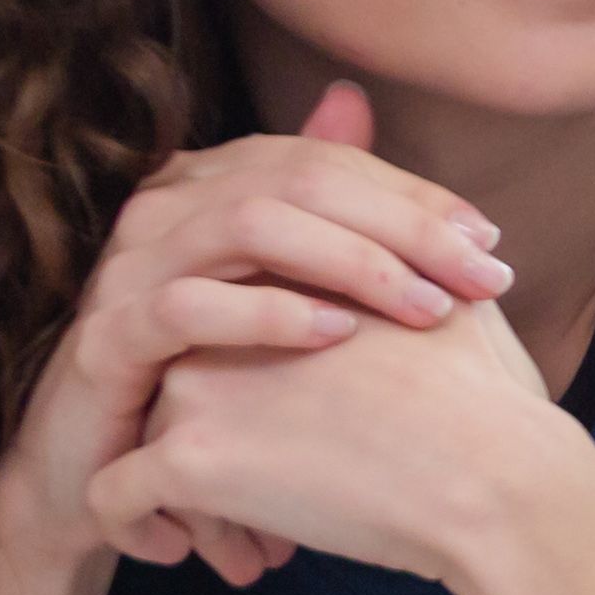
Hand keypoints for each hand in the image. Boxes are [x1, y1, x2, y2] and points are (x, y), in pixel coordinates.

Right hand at [0, 81, 512, 592]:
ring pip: (247, 226)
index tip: (490, 245)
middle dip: (404, 227)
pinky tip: (338, 337)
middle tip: (486, 280)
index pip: (325, 162)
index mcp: (211, 190)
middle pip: (298, 181)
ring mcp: (127, 269)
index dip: (413, 196)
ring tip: (430, 311)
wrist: (118, 485)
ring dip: (352, 264)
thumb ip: (334, 227)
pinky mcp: (104, 340)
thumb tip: (368, 110)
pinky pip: (184, 307)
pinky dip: (267, 316)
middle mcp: (165, 212)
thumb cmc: (222, 394)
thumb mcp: (288, 310)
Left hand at [86, 288, 568, 589]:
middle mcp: (222, 313)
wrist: (499, 479)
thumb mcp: (459, 304)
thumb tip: (443, 267)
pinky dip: (136, 530)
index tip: (288, 443)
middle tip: (275, 505)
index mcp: (279, 276)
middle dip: (215, 450)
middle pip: (179, 386)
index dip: (250, 393)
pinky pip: (113, 497)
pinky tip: (178, 556)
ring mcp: (195, 380)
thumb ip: (417, 271)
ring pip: (144, 443)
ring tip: (249, 548)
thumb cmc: (495, 409)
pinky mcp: (185, 456)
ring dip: (188, 500)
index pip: (224, 333)